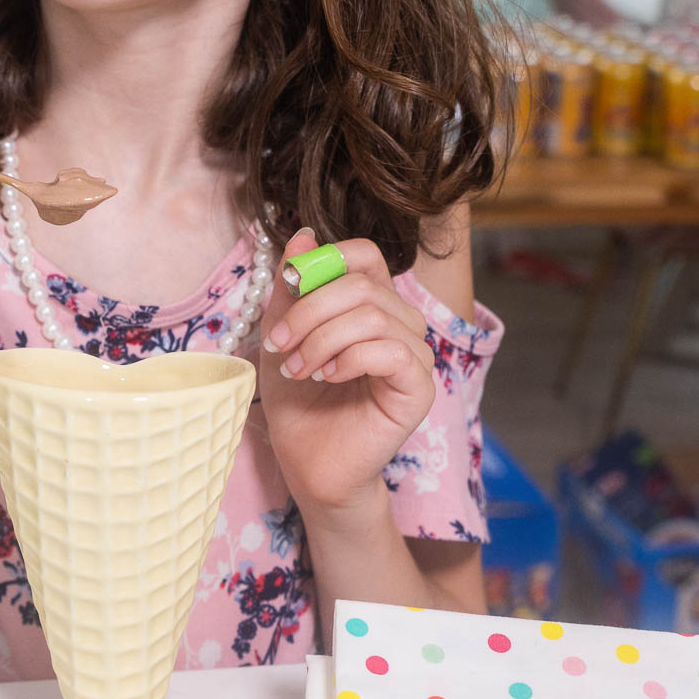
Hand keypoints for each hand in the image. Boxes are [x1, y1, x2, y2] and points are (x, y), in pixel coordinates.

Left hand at [256, 228, 434, 521]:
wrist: (308, 464)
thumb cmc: (299, 402)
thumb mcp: (282, 335)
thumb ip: (292, 288)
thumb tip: (302, 235)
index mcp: (372, 304)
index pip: (365, 254)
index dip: (327, 260)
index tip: (287, 287)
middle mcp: (400, 323)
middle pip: (362, 284)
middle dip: (309, 311)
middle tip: (278, 345)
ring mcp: (415, 355)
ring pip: (373, 316)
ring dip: (322, 340)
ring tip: (298, 369)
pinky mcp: (419, 388)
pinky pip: (391, 352)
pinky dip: (349, 359)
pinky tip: (327, 377)